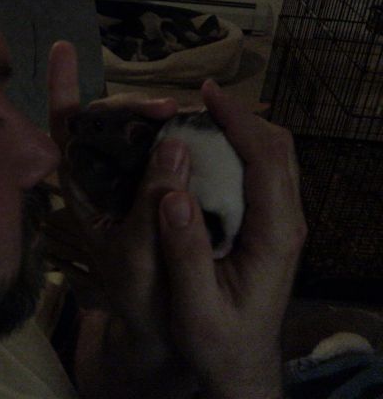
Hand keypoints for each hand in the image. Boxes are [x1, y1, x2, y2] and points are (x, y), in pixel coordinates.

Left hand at [46, 40, 178, 336]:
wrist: (168, 320)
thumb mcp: (140, 258)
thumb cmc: (144, 295)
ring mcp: (133, 176)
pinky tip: (199, 121)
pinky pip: (167, 148)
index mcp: (84, 188)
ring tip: (186, 113)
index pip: (66, 131)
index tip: (64, 48)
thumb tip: (175, 144)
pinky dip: (181, 131)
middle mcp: (105, 174)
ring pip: (141, 130)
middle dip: (136, 106)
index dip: (63, 89)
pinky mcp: (162, 183)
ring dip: (162, 116)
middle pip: (109, 121)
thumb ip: (151, 207)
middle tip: (171, 109)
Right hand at [159, 80, 306, 397]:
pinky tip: (208, 151)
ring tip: (200, 118)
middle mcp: (287, 222)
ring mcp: (282, 223)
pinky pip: (262, 173)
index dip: (238, 121)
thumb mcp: (194, 306)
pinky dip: (239, 150)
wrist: (240, 363)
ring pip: (274, 157)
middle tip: (198, 102)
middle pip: (277, 149)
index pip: (265, 160)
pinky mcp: (271, 226)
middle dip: (240, 116)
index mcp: (274, 236)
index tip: (206, 95)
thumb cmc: (215, 340)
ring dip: (241, 129)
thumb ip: (186, 252)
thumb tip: (171, 193)